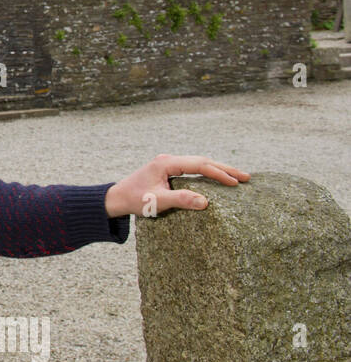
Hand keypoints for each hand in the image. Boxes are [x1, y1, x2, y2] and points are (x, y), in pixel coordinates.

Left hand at [105, 154, 249, 217]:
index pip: (199, 165)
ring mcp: (168, 164)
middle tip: (247, 177)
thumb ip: (180, 200)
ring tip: (238, 178)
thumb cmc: (133, 200)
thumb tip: (205, 202)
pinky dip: (208, 173)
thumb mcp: (156, 202)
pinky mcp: (168, 171)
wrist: (115, 199)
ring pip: (199, 164)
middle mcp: (169, 160)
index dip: (219, 173)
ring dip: (218, 170)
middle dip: (225, 169)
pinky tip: (219, 179)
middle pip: (203, 161)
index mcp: (166, 163)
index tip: (235, 183)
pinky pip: (193, 170)